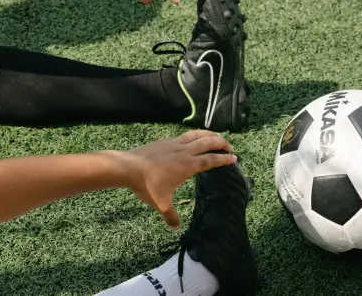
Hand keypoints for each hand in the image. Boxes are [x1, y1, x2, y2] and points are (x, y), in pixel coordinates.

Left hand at [119, 131, 236, 228]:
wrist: (128, 167)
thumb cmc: (146, 185)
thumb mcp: (161, 203)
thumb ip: (170, 216)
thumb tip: (176, 228)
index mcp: (187, 165)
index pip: (210, 160)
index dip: (223, 159)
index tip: (234, 158)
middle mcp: (184, 152)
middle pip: (208, 142)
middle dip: (221, 142)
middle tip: (230, 147)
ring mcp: (174, 144)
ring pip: (196, 134)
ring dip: (209, 134)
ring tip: (216, 137)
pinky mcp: (165, 141)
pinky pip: (184, 135)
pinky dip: (194, 134)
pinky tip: (193, 138)